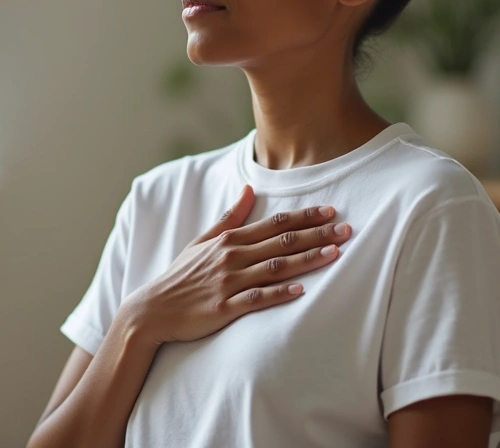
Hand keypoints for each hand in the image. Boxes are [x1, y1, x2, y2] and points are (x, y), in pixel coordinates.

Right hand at [124, 184, 352, 345]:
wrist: (153, 309)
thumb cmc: (181, 276)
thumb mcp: (202, 241)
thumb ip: (229, 217)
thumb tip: (248, 189)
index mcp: (229, 240)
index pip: (274, 223)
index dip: (304, 217)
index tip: (331, 211)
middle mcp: (232, 257)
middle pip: (282, 242)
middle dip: (317, 234)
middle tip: (346, 229)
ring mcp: (229, 282)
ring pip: (275, 267)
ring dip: (307, 260)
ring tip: (335, 254)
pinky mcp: (225, 308)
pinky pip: (257, 299)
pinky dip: (280, 294)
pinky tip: (302, 290)